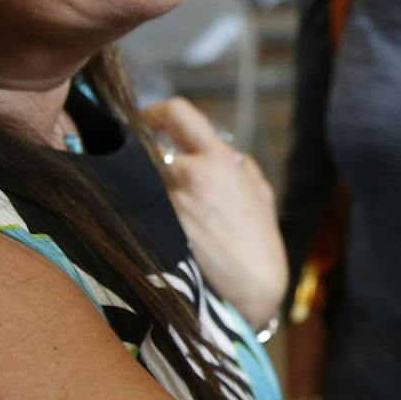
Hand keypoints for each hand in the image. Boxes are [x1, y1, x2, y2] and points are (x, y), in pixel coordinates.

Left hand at [140, 98, 286, 329]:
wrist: (252, 288)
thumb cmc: (260, 241)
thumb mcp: (259, 190)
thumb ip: (236, 162)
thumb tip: (215, 148)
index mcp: (217, 159)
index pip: (177, 112)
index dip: (156, 111)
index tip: (148, 120)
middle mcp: (189, 175)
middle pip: (148, 148)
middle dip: (147, 157)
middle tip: (150, 168)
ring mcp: (168, 204)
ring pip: (141, 181)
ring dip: (146, 188)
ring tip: (162, 206)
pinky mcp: (155, 230)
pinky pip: (140, 209)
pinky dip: (144, 212)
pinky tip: (157, 227)